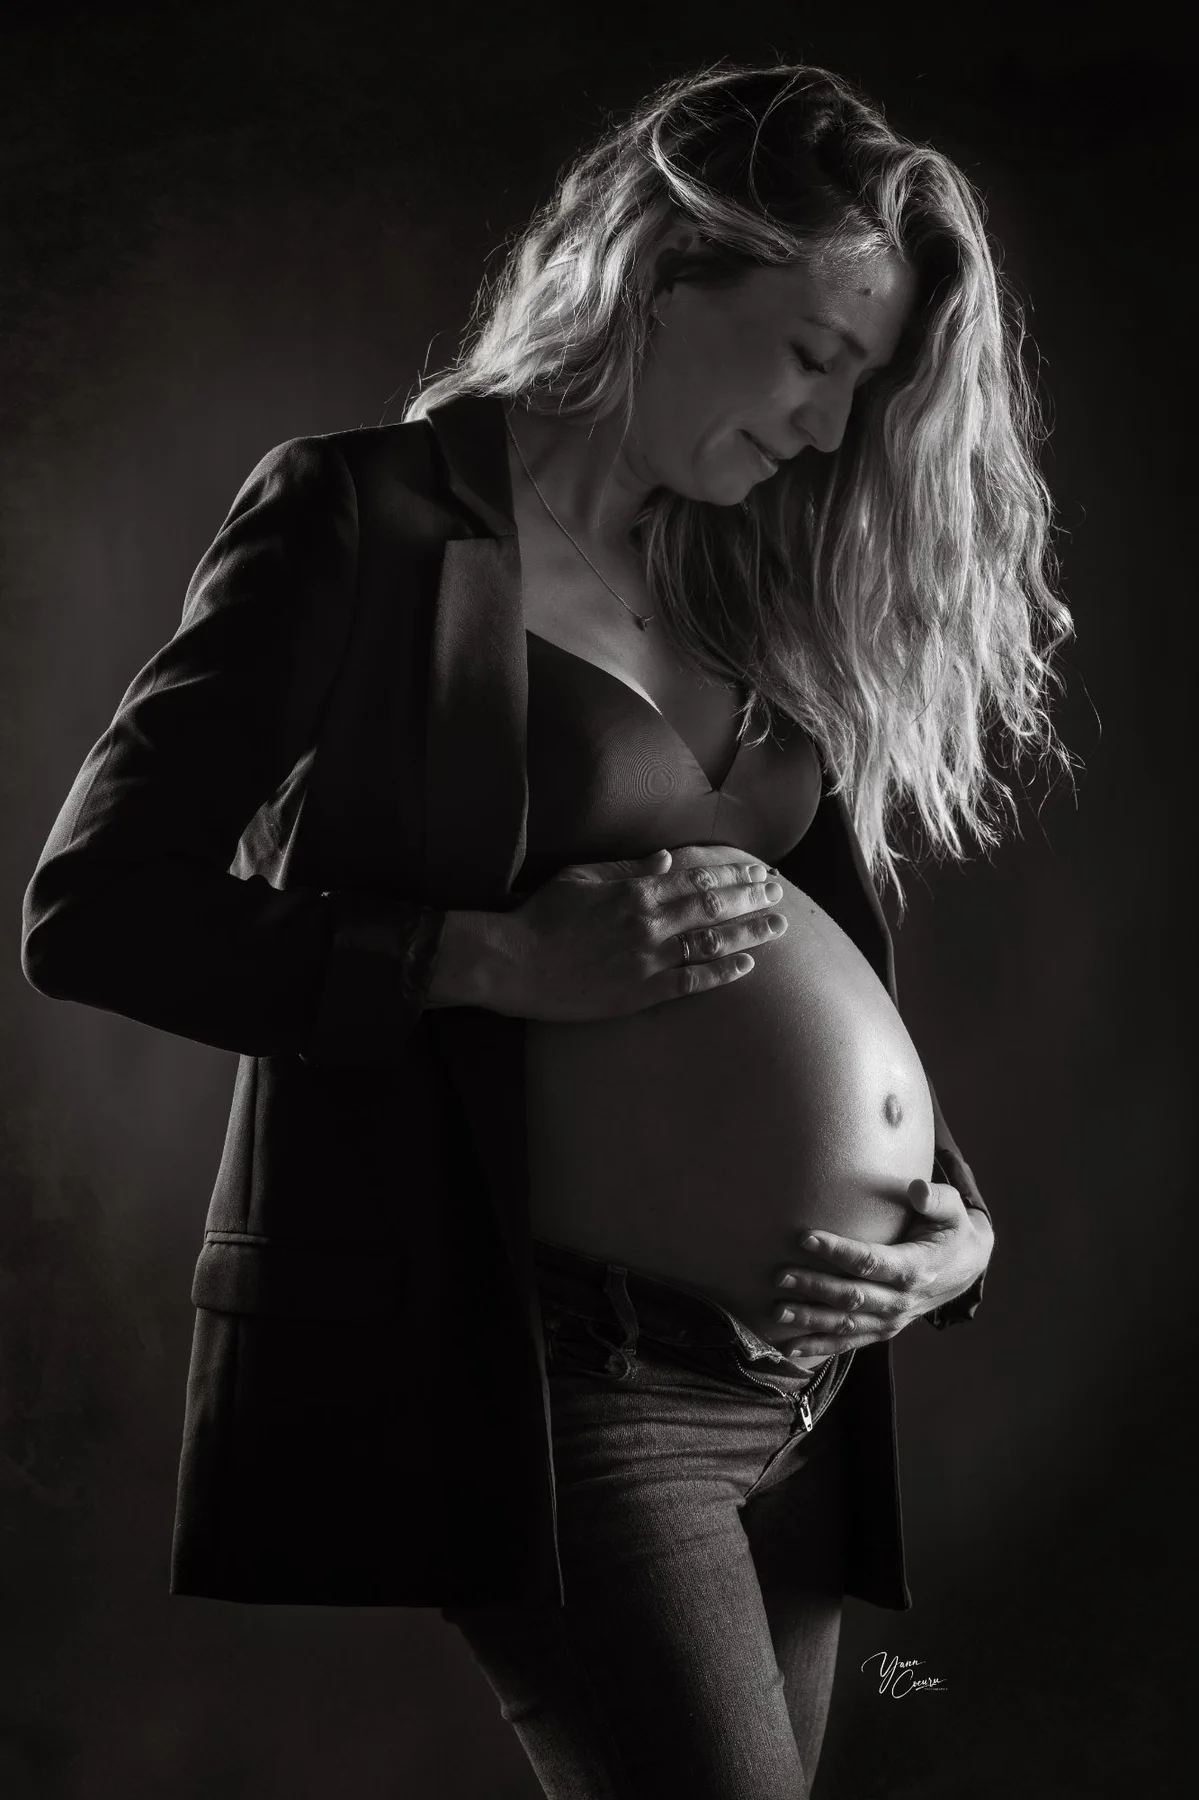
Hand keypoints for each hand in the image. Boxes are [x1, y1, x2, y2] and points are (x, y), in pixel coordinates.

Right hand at [493, 845, 788, 1021]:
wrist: (514, 964)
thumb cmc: (541, 917)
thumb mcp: (581, 878)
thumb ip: (628, 868)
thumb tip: (667, 858)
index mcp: (634, 891)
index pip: (697, 878)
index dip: (733, 874)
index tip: (758, 871)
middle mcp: (648, 923)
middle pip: (713, 907)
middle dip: (751, 898)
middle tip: (778, 893)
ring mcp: (646, 960)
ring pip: (711, 943)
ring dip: (749, 933)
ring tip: (777, 926)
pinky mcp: (640, 992)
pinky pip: (692, 983)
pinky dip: (722, 973)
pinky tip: (747, 966)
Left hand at [770, 1180, 994, 1353]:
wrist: (966, 1267)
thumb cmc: (952, 1231)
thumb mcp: (953, 1210)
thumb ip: (937, 1198)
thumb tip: (917, 1188)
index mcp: (915, 1269)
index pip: (870, 1262)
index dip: (838, 1251)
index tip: (805, 1236)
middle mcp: (902, 1300)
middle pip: (852, 1297)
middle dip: (814, 1286)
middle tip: (780, 1275)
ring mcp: (892, 1319)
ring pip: (846, 1324)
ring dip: (810, 1319)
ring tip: (777, 1311)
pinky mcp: (884, 1329)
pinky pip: (849, 1342)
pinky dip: (820, 1345)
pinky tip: (789, 1346)